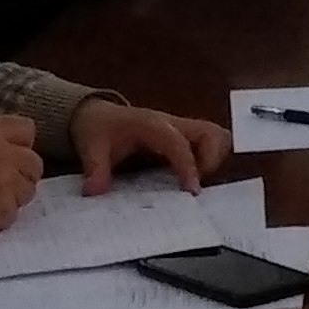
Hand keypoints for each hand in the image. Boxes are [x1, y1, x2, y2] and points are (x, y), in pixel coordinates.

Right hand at [0, 112, 42, 237]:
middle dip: (20, 173)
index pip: (26, 129)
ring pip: (28, 189)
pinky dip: (0, 217)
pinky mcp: (3, 209)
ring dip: (13, 196)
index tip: (9, 154)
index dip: (19, 144)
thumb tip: (6, 142)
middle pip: (33, 162)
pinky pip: (14, 213)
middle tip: (0, 183)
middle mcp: (2, 152)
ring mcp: (6, 182)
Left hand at [69, 96, 229, 194]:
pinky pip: (210, 145)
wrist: (98, 116)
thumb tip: (95, 191)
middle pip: (211, 133)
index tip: (191, 190)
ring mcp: (182, 129)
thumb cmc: (99, 129)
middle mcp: (173, 124)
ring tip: (194, 182)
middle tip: (194, 185)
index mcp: (152, 125)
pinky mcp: (185, 138)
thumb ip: (96, 169)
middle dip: (212, 160)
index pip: (178, 143)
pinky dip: (209, 161)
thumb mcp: (91, 148)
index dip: (188, 166)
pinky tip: (189, 179)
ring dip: (214, 161)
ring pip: (217, 137)